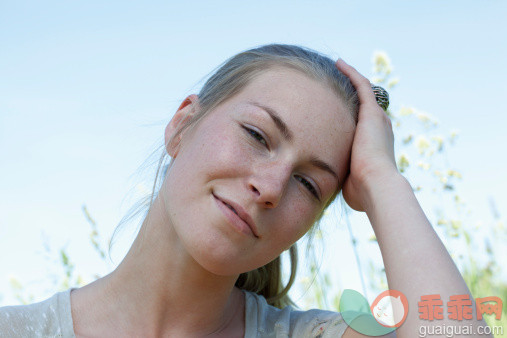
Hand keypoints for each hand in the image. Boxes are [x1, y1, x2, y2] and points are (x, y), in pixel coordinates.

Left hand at [336, 59, 398, 211]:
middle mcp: (380, 127)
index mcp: (377, 144)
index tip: (340, 109)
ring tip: (337, 66)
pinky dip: (351, 73)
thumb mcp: (353, 182)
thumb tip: (338, 188)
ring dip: (351, 78)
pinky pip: (361, 85)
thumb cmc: (363, 191)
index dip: (355, 115)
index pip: (366, 124)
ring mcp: (377, 118)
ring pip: (364, 91)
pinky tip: (338, 63)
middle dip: (353, 93)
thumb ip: (346, 178)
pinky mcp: (371, 111)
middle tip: (336, 82)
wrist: (375, 185)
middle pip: (366, 104)